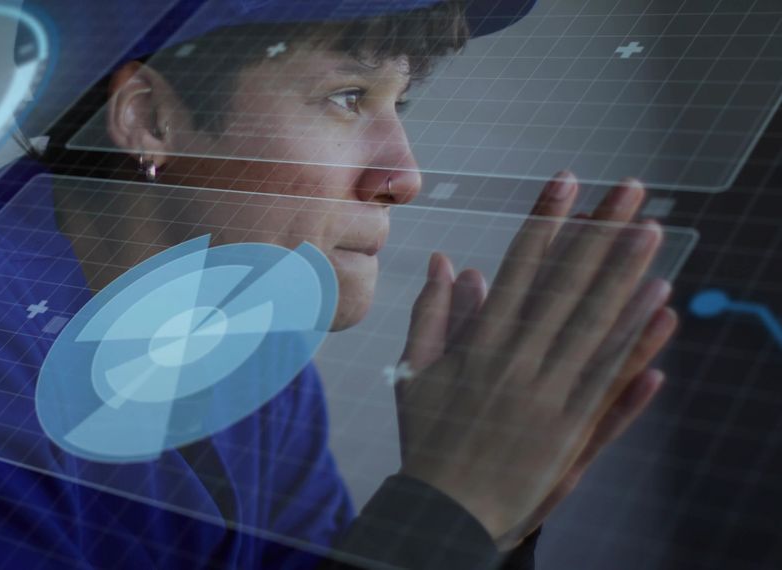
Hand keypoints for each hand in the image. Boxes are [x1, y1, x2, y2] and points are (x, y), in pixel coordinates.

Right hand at [394, 172, 673, 538]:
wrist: (447, 508)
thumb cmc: (429, 438)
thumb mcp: (414, 372)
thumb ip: (431, 314)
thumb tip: (445, 262)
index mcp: (480, 344)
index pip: (520, 269)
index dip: (546, 222)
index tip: (566, 184)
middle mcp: (518, 360)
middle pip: (566, 285)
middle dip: (599, 232)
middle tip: (629, 192)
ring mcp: (548, 393)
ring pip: (594, 324)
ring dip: (625, 276)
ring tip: (652, 234)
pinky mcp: (572, 425)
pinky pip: (608, 375)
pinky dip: (635, 340)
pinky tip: (660, 308)